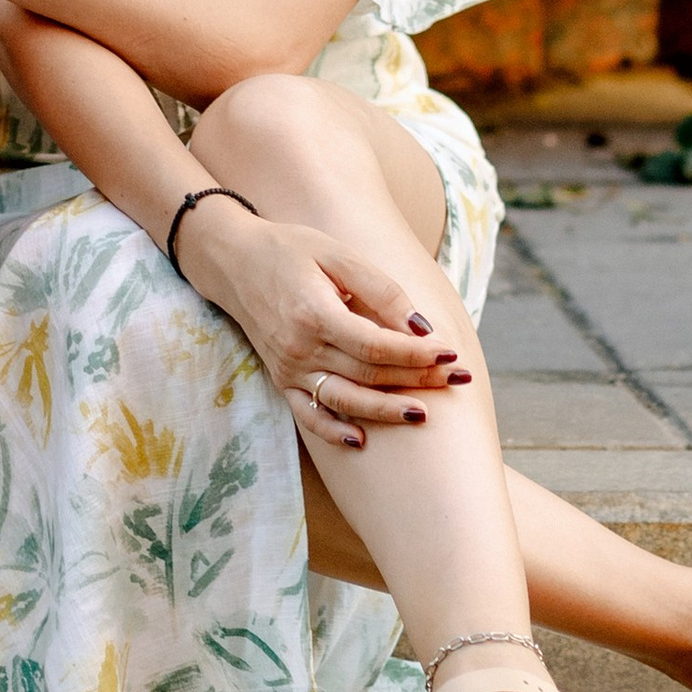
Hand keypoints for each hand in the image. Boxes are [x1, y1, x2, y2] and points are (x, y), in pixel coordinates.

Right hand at [180, 207, 463, 445]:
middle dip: (417, 379)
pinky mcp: (281, 380)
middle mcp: (299, 348)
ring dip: (386, 411)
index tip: (450, 352)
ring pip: (344, 401)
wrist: (235, 262)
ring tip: (423, 415)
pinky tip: (362, 441)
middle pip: (367, 375)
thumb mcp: (337, 255)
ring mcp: (288, 369)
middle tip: (457, 378)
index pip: (375, 346)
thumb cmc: (292, 250)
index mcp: (314, 313)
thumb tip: (421, 327)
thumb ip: (381, 290)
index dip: (416, 354)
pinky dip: (333, 432)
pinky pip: (308, 416)